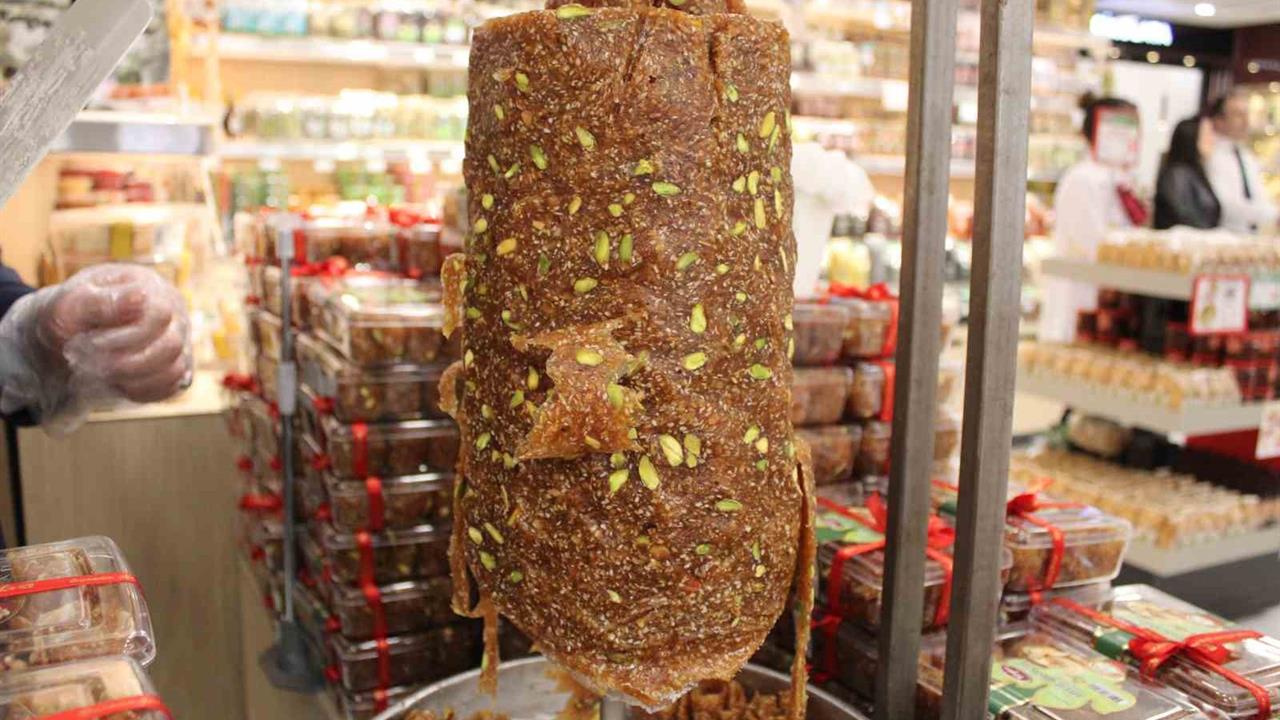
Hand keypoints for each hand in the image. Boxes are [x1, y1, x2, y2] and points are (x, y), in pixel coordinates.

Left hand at [40, 265, 191, 402]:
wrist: (68, 336)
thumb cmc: (69, 314)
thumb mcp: (71, 304)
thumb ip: (102, 301)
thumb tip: (140, 297)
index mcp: (151, 287)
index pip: (160, 315)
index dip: (125, 336)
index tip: (87, 343)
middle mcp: (174, 313)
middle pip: (171, 346)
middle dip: (127, 362)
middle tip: (89, 364)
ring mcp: (180, 341)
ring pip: (174, 370)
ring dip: (132, 378)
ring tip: (100, 373)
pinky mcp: (177, 366)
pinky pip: (171, 387)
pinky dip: (140, 390)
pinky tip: (116, 381)